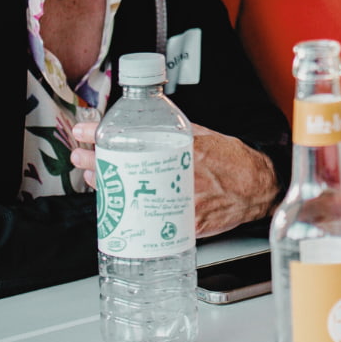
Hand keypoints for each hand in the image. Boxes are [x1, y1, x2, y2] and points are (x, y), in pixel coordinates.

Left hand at [70, 121, 278, 236]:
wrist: (258, 187)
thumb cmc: (235, 160)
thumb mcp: (207, 135)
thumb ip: (179, 129)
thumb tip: (153, 117)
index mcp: (186, 149)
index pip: (135, 138)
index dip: (104, 135)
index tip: (85, 132)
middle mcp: (182, 175)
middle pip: (128, 170)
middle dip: (98, 163)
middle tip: (82, 157)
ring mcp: (181, 202)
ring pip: (134, 196)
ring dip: (109, 187)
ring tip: (95, 177)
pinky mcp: (185, 223)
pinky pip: (152, 219)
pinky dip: (133, 212)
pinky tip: (120, 205)